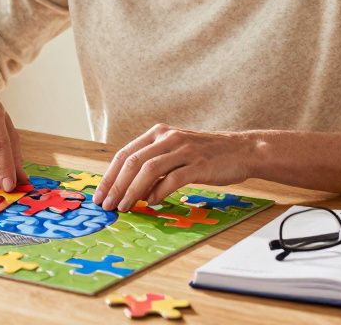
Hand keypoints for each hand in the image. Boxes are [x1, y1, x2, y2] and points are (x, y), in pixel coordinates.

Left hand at [93, 124, 254, 211]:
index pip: (124, 154)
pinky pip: (172, 179)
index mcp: (158, 133)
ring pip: (148, 170)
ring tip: (124, 207)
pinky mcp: (199, 165)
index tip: (99, 195)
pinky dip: (159, 192)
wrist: (241, 150)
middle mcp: (168, 138)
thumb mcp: (175, 151)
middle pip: (132, 162)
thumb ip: (154, 165)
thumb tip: (129, 189)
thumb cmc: (205, 155)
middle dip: (116, 186)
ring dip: (132, 191)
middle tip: (107, 205)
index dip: (109, 176)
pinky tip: (151, 203)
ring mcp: (184, 150)